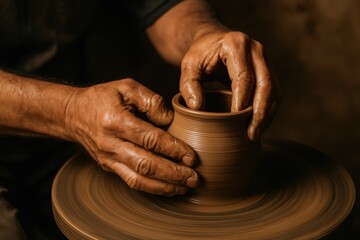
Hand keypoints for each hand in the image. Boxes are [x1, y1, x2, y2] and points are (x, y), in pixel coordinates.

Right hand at [65, 79, 197, 195]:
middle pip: (146, 164)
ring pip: (138, 179)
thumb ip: (151, 100)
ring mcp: (108, 158)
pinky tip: (169, 188)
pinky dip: (152, 188)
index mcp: (116, 120)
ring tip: (185, 187)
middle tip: (195, 178)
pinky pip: (131, 181)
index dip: (173, 149)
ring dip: (164, 186)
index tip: (192, 156)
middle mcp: (110, 143)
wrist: (73, 114)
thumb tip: (171, 119)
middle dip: (172, 174)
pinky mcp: (108, 167)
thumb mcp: (127, 87)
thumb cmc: (102, 97)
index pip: (150, 139)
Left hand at [180, 31, 281, 140]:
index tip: (236, 118)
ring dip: (267, 114)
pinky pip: (274, 91)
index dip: (242, 99)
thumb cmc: (200, 54)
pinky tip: (258, 124)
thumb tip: (197, 107)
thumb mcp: (188, 65)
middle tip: (252, 134)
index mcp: (236, 44)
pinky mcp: (268, 69)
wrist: (212, 41)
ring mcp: (265, 59)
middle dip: (260, 112)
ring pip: (274, 89)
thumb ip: (189, 84)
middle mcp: (256, 49)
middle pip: (266, 83)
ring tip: (255, 134)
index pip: (244, 76)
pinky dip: (268, 110)